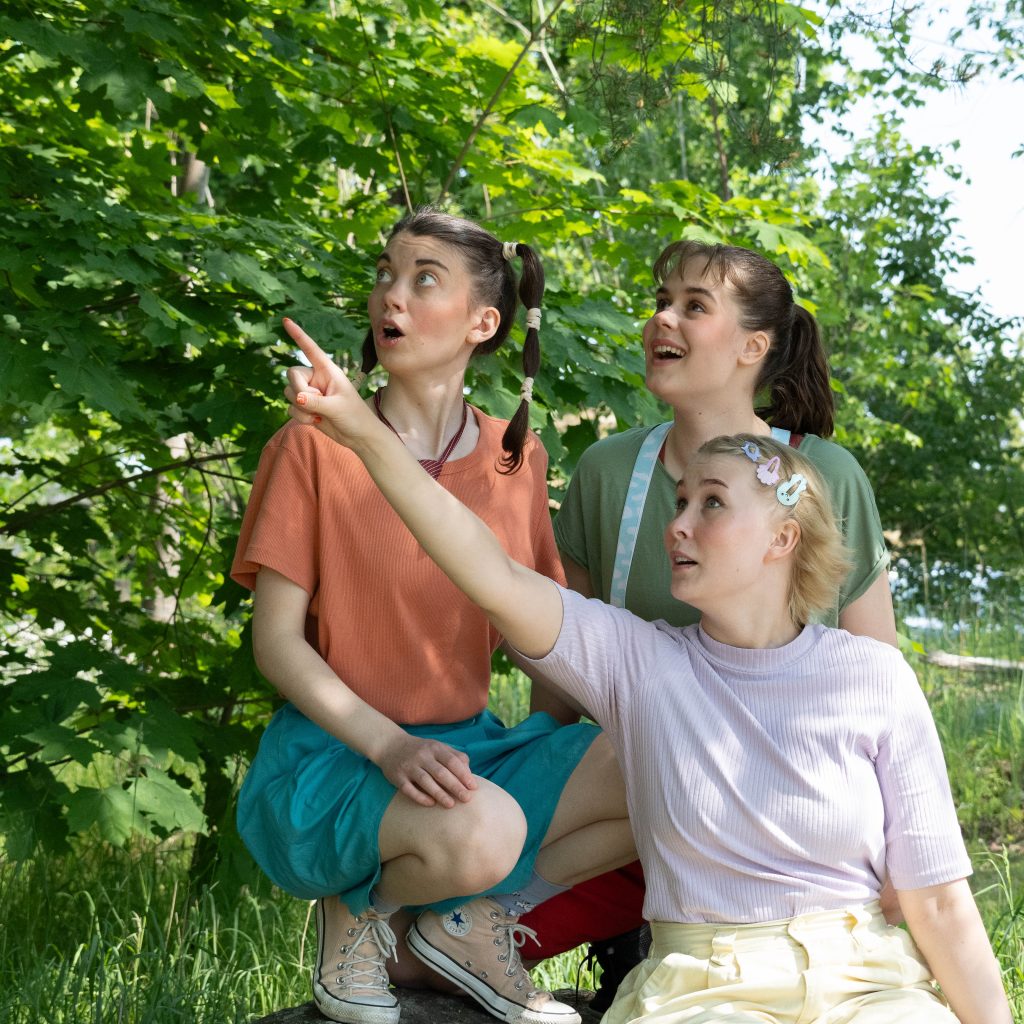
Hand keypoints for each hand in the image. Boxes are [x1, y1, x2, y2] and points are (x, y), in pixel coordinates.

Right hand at [280, 318, 373, 446]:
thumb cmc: (355, 417)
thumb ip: (315, 401)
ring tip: (320, 415)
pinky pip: (290, 408)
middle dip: (299, 389)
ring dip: (301, 408)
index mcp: (328, 370)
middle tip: (315, 402)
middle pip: (292, 373)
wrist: (358, 437)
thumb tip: (296, 397)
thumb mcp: (337, 407)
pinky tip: (316, 422)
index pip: (311, 349)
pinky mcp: (305, 407)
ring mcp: (310, 392)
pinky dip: (300, 417)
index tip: (286, 320)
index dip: (298, 335)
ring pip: (289, 392)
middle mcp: (317, 378)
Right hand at [376, 732, 477, 808]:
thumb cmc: (421, 749)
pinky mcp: (397, 776)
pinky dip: (420, 797)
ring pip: (426, 781)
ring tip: (451, 805)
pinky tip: (431, 804)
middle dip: (455, 786)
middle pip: (441, 773)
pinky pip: (409, 789)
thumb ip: (455, 756)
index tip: (473, 787)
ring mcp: (409, 766)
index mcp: (435, 748)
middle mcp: (422, 756)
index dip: (464, 775)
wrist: (390, 745)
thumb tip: (469, 773)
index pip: (452, 761)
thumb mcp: (438, 747)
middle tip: (466, 799)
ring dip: (439, 794)